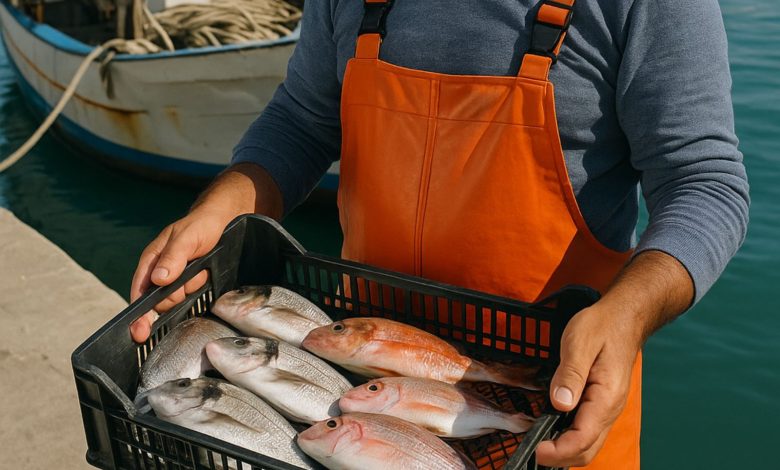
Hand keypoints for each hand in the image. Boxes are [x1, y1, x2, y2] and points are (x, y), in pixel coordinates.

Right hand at [128, 163, 284, 342]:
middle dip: (175, 296)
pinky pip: (192, 296)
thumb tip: (158, 280)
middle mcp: (161, 272)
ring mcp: (177, 278)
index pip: (139, 292)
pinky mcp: (192, 282)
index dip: (139, 314)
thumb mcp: (187, 237)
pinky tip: (205, 278)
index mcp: (152, 261)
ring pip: (178, 299)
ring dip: (191, 289)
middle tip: (192, 278)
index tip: (140, 332)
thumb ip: (173, 257)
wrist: (226, 219)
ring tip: (202, 271)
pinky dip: (199, 289)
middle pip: (159, 302)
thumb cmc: (202, 224)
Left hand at [535, 303, 641, 466]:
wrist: (624, 318)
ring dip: (565, 451)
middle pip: (587, 449)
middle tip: (532, 451)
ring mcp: (607, 408)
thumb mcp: (579, 342)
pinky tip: (551, 431)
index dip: (558, 451)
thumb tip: (559, 403)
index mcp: (606, 397)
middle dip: (560, 458)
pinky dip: (569, 439)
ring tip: (539, 445)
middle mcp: (610, 409)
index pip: (583, 438)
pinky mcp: (601, 404)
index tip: (536, 450)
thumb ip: (570, 374)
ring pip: (588, 444)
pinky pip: (587, 431)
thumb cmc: (602, 326)